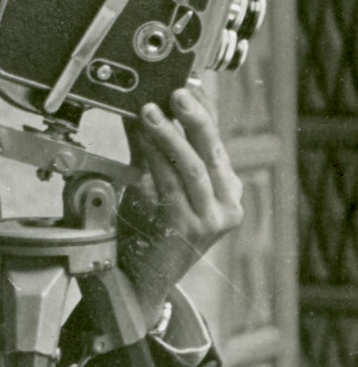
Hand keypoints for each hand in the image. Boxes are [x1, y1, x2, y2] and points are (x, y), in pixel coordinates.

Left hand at [117, 84, 243, 324]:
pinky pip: (172, 185)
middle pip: (211, 149)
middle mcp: (227, 202)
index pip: (216, 140)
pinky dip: (156, 159)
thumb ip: (149, 148)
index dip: (202, 110)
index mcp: (226, 188)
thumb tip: (140, 110)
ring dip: (169, 135)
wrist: (142, 280)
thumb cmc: (148, 229)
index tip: (185, 86)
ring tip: (149, 112)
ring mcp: (213, 218)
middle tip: (174, 93)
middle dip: (193, 117)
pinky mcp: (192, 228)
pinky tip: (144, 141)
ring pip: (192, 166)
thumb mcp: (151, 181)